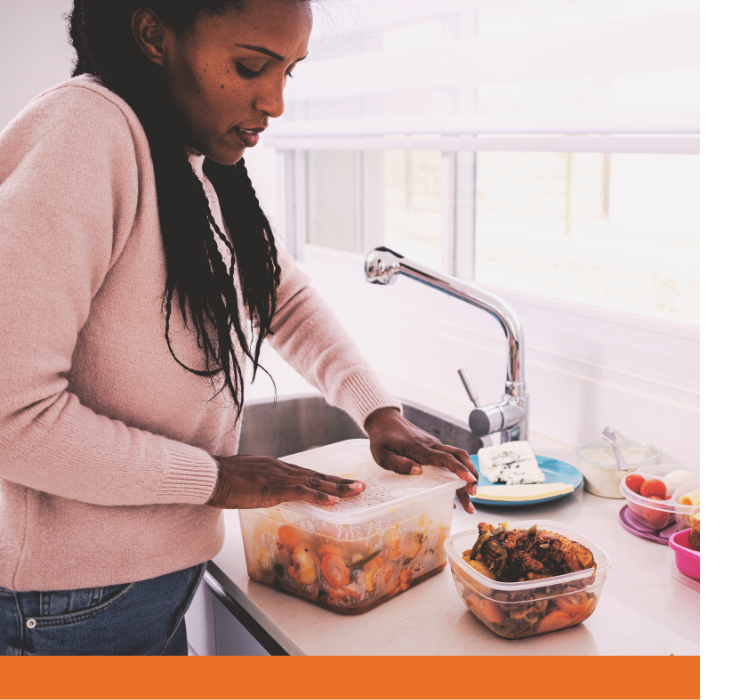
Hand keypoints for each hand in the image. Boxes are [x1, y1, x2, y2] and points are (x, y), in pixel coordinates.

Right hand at [207, 455, 364, 508]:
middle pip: (317, 476)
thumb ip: (262, 485)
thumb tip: (268, 492)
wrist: (210, 475)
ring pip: (314, 481)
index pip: (308, 474)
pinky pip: (300, 492)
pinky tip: (333, 501)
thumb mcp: (248, 481)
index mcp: (277, 468)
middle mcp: (282, 469)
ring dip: (338, 487)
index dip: (327, 479)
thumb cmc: (223, 480)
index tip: (344, 483)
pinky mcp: (272, 488)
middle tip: (362, 486)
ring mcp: (278, 477)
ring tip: (357, 491)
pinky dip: (318, 495)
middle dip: (341, 482)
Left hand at [364, 407, 477, 512]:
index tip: (470, 480)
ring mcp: (434, 445)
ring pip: (458, 457)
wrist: (384, 420)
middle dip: (470, 475)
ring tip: (470, 496)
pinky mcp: (433, 448)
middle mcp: (431, 445)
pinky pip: (450, 459)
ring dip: (468, 474)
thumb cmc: (382, 439)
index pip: (445, 458)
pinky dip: (458, 472)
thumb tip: (418, 472)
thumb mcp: (382, 455)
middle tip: (474, 495)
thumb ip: (398, 464)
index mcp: (420, 448)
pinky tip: (456, 489)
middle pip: (459, 456)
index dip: (459, 469)